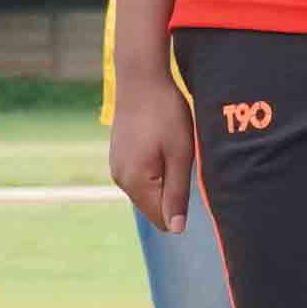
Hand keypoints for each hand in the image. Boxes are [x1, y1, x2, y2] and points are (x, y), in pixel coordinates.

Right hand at [109, 74, 197, 234]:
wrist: (141, 78)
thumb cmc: (166, 114)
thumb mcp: (180, 155)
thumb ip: (177, 194)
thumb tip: (175, 230)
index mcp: (135, 182)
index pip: (161, 219)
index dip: (182, 207)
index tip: (190, 177)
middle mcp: (120, 179)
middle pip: (154, 206)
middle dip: (173, 193)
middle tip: (183, 159)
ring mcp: (116, 167)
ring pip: (148, 191)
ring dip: (165, 179)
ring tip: (171, 148)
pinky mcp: (118, 155)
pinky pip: (141, 176)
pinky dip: (155, 168)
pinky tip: (161, 144)